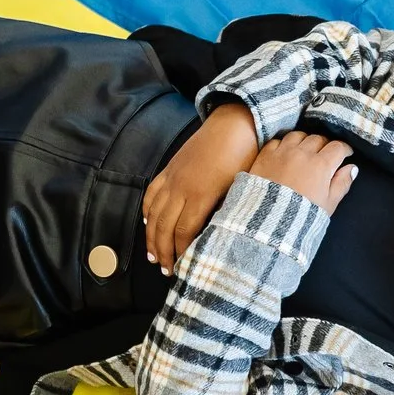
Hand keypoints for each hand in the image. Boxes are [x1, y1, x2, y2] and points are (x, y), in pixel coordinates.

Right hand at [143, 102, 258, 270]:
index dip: (180, 252)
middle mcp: (181, 187)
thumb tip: (215, 238)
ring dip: (152, 236)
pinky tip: (148, 222)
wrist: (235, 124)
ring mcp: (173, 177)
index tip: (183, 268)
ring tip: (153, 255)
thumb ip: (224, 212)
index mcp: (201, 195)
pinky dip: (148, 210)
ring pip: (154, 212)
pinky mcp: (170, 168)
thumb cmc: (245, 157)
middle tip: (166, 270)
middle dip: (163, 251)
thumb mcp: (240, 189)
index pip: (183, 232)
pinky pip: (153, 193)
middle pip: (164, 226)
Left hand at [248, 131, 358, 213]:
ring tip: (305, 150)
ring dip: (304, 141)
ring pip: (298, 135)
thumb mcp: (329, 203)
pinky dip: (284, 144)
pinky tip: (286, 153)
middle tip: (326, 154)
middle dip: (325, 145)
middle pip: (318, 138)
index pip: (337, 147)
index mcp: (321, 165)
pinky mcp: (266, 155)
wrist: (270, 220)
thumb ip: (342, 183)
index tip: (346, 154)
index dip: (344, 149)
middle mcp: (302, 153)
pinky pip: (278, 141)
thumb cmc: (303, 214)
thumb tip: (352, 168)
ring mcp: (283, 152)